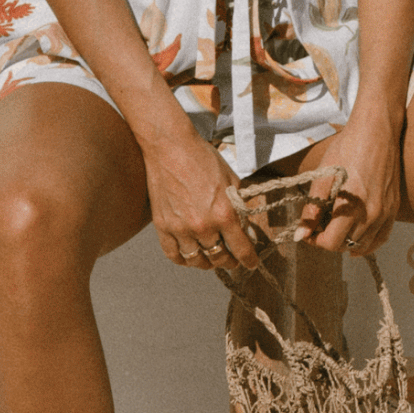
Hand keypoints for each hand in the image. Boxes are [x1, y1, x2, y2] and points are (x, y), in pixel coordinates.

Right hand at [145, 132, 261, 270]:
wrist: (171, 148)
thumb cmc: (204, 160)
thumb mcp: (232, 182)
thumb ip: (239, 207)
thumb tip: (245, 226)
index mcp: (225, 214)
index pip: (241, 249)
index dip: (249, 260)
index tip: (251, 264)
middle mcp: (203, 226)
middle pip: (219, 258)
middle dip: (229, 262)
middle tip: (233, 261)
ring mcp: (180, 228)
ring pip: (196, 260)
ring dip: (207, 263)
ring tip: (212, 260)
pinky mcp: (162, 226)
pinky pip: (173, 254)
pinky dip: (183, 260)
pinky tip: (190, 257)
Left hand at [294, 117, 402, 256]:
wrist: (377, 131)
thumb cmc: (347, 148)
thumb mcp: (323, 176)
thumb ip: (312, 209)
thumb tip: (301, 234)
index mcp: (352, 207)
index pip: (331, 242)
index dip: (315, 241)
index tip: (308, 231)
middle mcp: (372, 214)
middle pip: (347, 246)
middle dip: (329, 241)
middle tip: (319, 227)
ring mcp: (386, 213)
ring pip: (365, 245)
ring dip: (347, 243)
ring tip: (336, 229)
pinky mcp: (394, 208)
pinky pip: (382, 237)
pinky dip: (369, 243)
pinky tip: (357, 240)